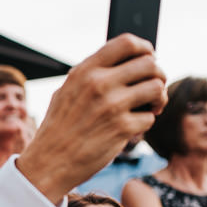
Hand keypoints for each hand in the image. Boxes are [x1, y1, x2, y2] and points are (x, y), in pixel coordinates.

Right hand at [18, 34, 166, 199]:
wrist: (48, 163)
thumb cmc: (58, 129)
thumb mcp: (66, 91)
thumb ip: (91, 75)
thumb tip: (123, 63)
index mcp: (85, 71)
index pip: (128, 43)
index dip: (145, 49)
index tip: (147, 60)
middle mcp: (99, 84)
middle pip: (150, 63)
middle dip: (157, 75)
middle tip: (152, 89)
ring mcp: (112, 106)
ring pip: (157, 88)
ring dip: (158, 99)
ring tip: (149, 108)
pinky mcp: (122, 128)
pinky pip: (149, 118)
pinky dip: (144, 124)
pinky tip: (130, 129)